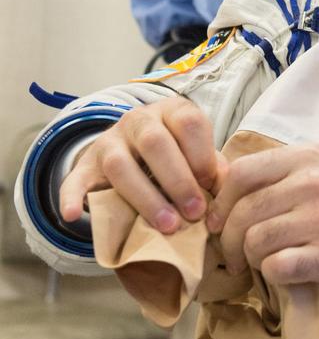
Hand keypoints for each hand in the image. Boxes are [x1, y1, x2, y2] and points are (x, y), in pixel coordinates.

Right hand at [59, 98, 225, 232]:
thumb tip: (226, 195)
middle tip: (194, 213)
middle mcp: (138, 121)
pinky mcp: (86, 166)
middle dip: (178, 180)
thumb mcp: (196, 155)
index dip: (202, 155)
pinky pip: (75, 178)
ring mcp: (108, 141)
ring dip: (145, 197)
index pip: (188, 122)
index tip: (211, 185)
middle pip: (154, 143)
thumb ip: (213, 170)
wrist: (132, 150)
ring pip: (120, 164)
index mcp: (171, 112)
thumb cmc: (176, 156)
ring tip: (167, 225)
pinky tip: (74, 215)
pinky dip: (72, 196)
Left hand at [206, 142, 318, 291]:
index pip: (240, 173)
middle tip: (231, 254)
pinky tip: (280, 273)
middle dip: (227, 238)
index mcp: (306, 158)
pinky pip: (276, 267)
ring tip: (255, 266)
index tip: (218, 220)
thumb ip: (285, 170)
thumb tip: (228, 183)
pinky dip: (270, 275)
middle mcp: (312, 184)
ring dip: (248, 259)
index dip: (221, 201)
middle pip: (242, 211)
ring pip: (254, 240)